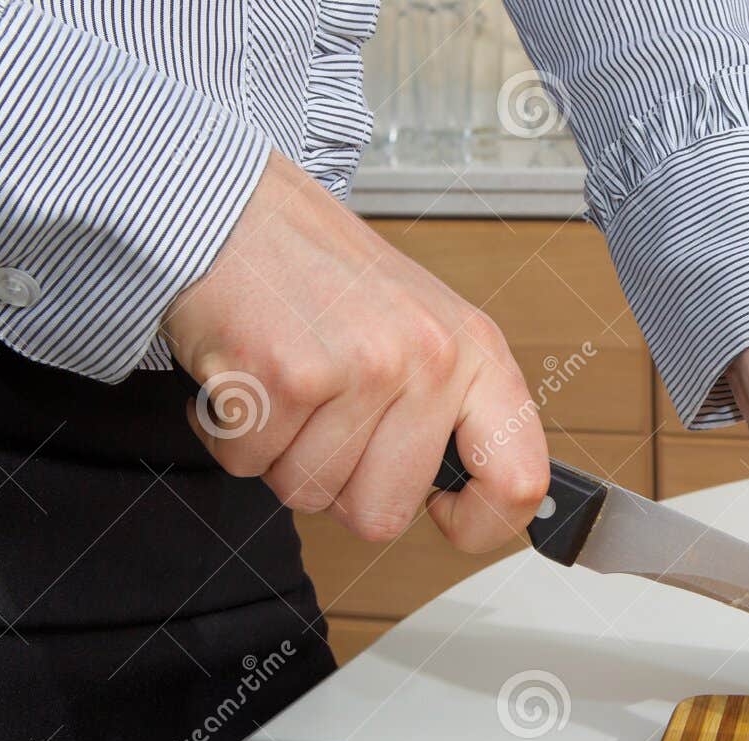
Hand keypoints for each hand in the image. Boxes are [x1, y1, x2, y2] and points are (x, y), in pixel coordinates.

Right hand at [161, 151, 548, 549]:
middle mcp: (429, 359)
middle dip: (336, 485)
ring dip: (279, 455)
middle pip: (381, 515)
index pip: (518, 481)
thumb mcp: (424, 330)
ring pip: (309, 494)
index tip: (445, 514)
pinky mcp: (284, 374)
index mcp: (477, 354)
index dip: (481, 525)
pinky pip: (249, 464)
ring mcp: (360, 366)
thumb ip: (453, 412)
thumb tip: (466, 503)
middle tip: (322, 418)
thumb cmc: (323, 278)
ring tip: (285, 385)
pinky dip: (229, 434)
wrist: (233, 207)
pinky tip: (244, 378)